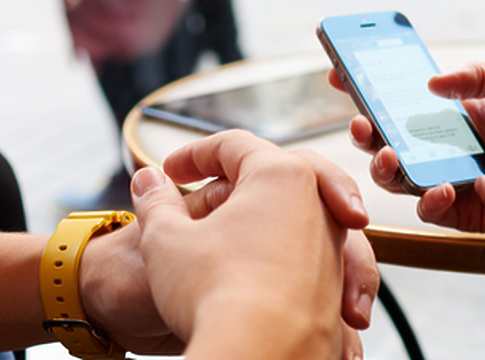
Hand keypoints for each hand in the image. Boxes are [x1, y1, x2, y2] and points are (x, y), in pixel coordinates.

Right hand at [129, 131, 356, 357]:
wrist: (260, 356)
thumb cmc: (219, 295)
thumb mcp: (166, 240)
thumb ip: (155, 202)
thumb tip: (148, 182)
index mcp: (281, 176)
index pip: (235, 145)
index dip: (195, 154)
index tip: (171, 172)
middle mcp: (318, 206)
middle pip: (282, 172)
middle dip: (244, 178)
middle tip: (212, 188)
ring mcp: (333, 249)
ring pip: (306, 217)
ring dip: (270, 222)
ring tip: (233, 240)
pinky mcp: (336, 290)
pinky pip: (315, 264)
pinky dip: (291, 265)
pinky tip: (262, 280)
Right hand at [331, 62, 484, 235]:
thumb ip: (480, 77)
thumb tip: (432, 83)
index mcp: (463, 114)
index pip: (406, 99)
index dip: (371, 89)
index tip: (341, 77)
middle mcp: (452, 148)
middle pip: (393, 140)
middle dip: (368, 132)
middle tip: (362, 125)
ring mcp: (457, 181)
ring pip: (402, 178)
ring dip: (387, 167)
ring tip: (390, 157)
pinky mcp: (468, 213)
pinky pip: (432, 209)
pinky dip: (428, 198)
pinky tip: (440, 188)